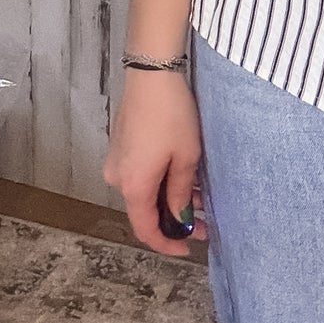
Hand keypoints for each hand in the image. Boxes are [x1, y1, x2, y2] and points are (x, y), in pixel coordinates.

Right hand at [104, 69, 206, 257]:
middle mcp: (118, 179)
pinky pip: (141, 174)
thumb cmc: (172, 115)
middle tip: (206, 222)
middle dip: (176, 219)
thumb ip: (181, 193)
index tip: (189, 248)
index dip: (167, 244)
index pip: (146, 229)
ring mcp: (117, 161)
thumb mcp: (186, 157)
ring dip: (171, 197)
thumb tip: (180, 218)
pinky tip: (185, 176)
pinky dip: (162, 181)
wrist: (152, 74)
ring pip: (145, 191)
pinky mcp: (121, 146)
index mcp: (133, 186)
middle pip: (146, 211)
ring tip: (203, 195)